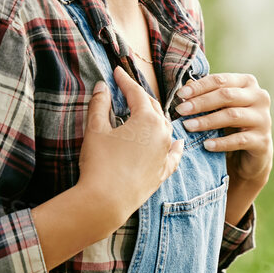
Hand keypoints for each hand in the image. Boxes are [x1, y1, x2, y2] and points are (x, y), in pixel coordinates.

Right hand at [76, 65, 182, 231]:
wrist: (105, 201)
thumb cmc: (99, 163)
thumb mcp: (96, 129)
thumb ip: (99, 104)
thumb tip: (102, 86)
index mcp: (147, 120)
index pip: (136, 93)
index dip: (125, 80)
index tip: (116, 71)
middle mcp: (162, 134)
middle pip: (153, 108)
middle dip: (139, 96)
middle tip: (127, 88)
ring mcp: (165, 154)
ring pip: (165, 128)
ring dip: (155, 118)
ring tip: (144, 111)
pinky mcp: (163, 172)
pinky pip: (173, 155)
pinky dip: (174, 146)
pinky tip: (177, 142)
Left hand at [175, 72, 272, 188]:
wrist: (249, 155)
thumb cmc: (231, 125)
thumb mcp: (219, 108)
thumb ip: (206, 95)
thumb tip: (186, 85)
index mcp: (248, 83)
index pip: (221, 80)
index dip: (199, 86)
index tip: (180, 94)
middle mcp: (259, 97)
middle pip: (227, 96)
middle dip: (201, 102)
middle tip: (181, 110)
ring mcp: (263, 119)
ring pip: (232, 116)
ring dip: (207, 121)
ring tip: (189, 126)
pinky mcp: (262, 140)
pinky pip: (239, 140)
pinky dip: (221, 143)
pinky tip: (206, 145)